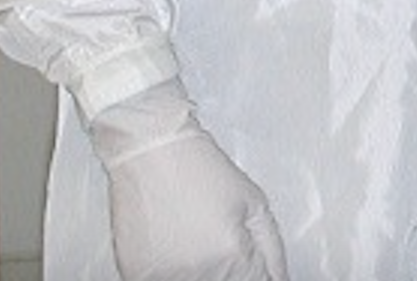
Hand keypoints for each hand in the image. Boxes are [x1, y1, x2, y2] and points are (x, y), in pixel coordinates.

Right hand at [89, 78, 288, 280]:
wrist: (150, 148)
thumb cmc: (198, 166)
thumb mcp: (254, 200)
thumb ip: (272, 248)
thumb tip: (279, 278)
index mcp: (232, 255)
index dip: (259, 274)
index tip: (255, 264)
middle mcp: (199, 272)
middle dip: (233, 269)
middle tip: (219, 237)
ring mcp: (165, 277)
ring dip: (204, 270)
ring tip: (195, 234)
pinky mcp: (137, 275)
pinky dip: (174, 270)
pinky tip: (174, 243)